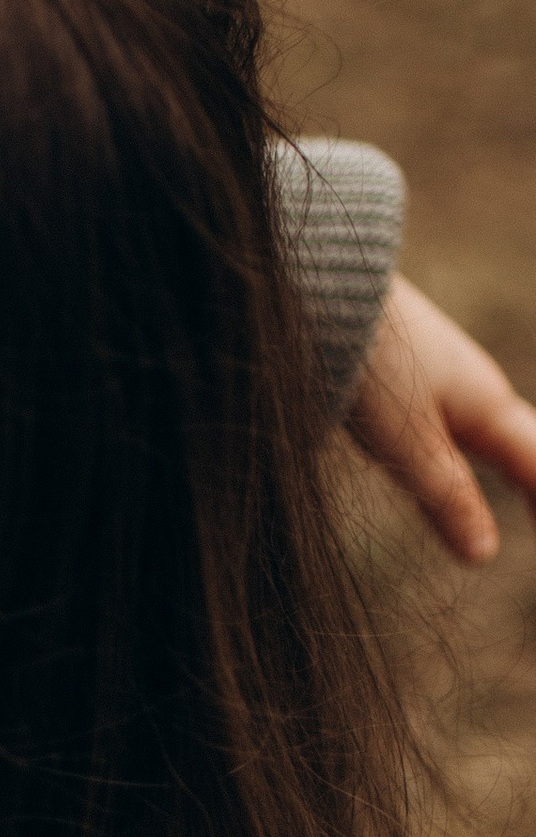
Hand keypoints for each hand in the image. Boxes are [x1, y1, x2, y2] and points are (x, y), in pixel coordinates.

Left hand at [347, 274, 535, 564]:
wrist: (321, 281)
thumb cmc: (366, 363)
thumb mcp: (405, 442)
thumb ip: (445, 496)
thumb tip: (484, 555)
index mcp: (488, 406)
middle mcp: (476, 383)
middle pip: (523, 437)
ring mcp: (444, 366)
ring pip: (490, 418)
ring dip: (512, 452)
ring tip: (520, 480)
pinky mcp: (410, 357)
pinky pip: (460, 405)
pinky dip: (474, 434)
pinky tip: (452, 436)